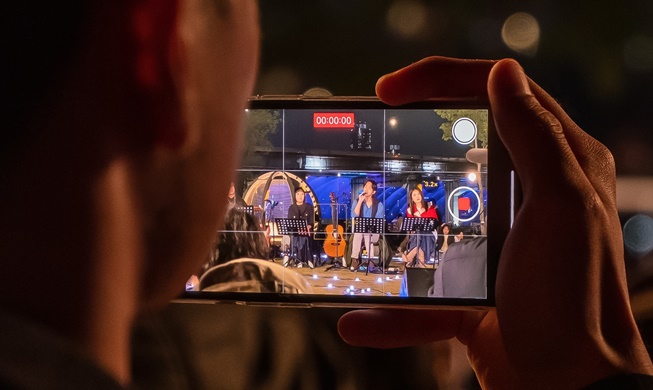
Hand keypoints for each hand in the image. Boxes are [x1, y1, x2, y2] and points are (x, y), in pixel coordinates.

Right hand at [338, 57, 652, 388]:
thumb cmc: (574, 301)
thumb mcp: (560, 209)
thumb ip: (536, 140)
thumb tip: (503, 73)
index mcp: (557, 168)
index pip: (501, 96)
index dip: (443, 80)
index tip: (389, 89)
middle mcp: (528, 201)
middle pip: (460, 149)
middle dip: (411, 140)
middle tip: (369, 135)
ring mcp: (495, 247)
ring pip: (431, 221)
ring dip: (390, 228)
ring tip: (354, 220)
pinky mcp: (473, 292)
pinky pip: (422, 293)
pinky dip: (392, 312)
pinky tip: (359, 319)